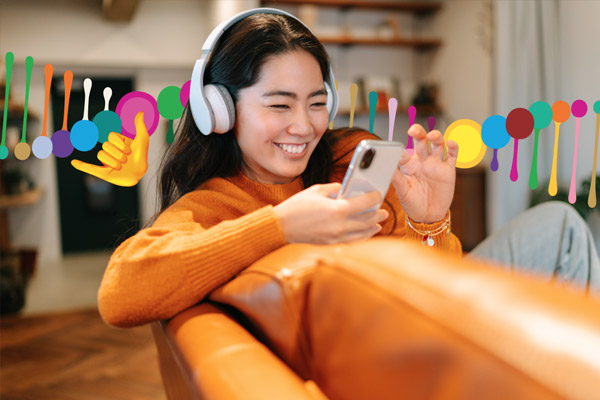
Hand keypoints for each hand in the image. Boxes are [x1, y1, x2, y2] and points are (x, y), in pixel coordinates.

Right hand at [71, 111, 148, 186]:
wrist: (140, 173)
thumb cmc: (141, 155)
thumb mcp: (142, 139)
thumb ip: (140, 126)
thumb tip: (141, 112)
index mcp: (115, 141)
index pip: (110, 136)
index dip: (120, 143)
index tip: (129, 149)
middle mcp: (109, 150)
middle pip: (106, 145)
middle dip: (119, 153)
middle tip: (126, 159)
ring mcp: (106, 161)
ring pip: (101, 155)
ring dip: (114, 162)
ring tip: (121, 166)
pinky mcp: (103, 172)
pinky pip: (90, 168)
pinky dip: (82, 166)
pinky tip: (74, 162)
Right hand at [274, 183, 388, 244]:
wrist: (282, 226)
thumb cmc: (297, 206)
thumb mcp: (317, 190)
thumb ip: (335, 188)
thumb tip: (347, 189)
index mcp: (337, 209)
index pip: (364, 203)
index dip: (374, 197)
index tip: (378, 194)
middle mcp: (339, 225)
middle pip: (367, 220)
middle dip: (377, 214)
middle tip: (383, 210)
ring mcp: (336, 236)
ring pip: (362, 233)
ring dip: (372, 227)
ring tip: (378, 222)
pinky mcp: (331, 243)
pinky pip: (352, 240)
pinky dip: (362, 236)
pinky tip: (366, 232)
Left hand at [392, 123, 457, 222]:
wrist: (428, 216)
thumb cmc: (412, 204)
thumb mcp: (402, 192)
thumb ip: (397, 178)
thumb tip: (385, 166)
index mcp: (408, 165)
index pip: (404, 152)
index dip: (401, 151)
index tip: (398, 155)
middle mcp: (422, 161)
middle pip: (421, 140)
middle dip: (418, 132)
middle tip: (413, 130)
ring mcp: (435, 164)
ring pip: (437, 144)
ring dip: (436, 136)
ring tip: (432, 136)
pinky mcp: (448, 170)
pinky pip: (452, 155)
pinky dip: (453, 147)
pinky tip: (451, 143)